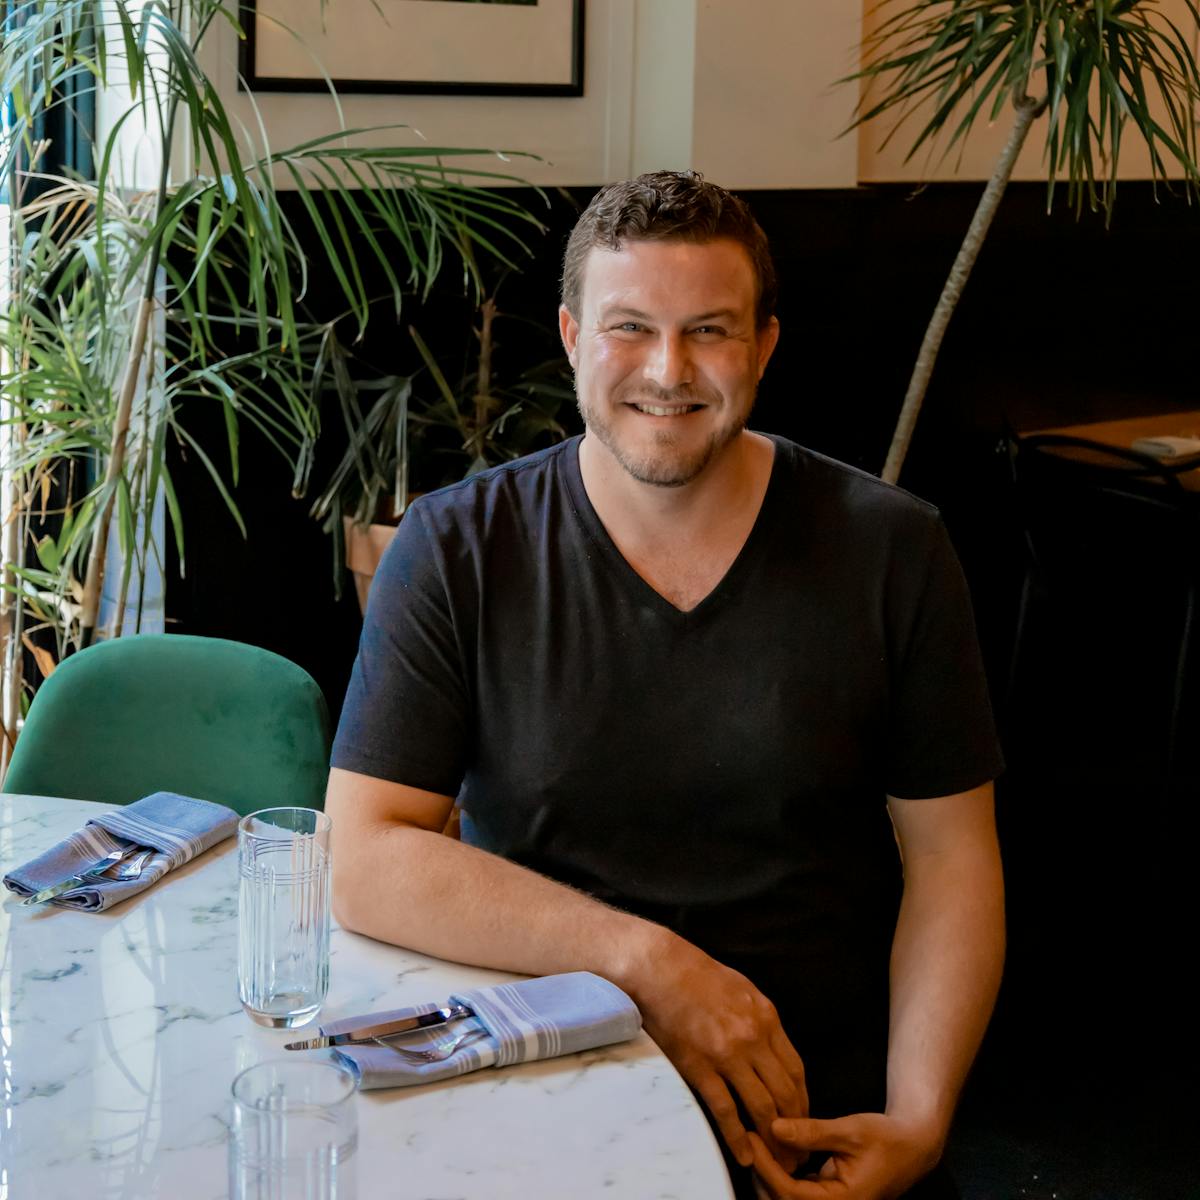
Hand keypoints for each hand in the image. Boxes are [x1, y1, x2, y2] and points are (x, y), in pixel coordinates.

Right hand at [629, 933, 807, 1169]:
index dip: (802, 1099)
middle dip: (795, 1126)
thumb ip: (759, 1018)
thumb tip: (771, 1044)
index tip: (802, 1118)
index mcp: (766, 1017)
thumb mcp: (742, 988)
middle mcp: (753, 1037)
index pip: (796, 1069)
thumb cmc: (697, 974)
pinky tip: (745, 1154)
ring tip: (777, 1160)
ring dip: (772, 1138)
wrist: (660, 968)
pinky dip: (738, 1137)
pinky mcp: (700, 1066)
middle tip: (796, 1150)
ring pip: (762, 1106)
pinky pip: (726, 1110)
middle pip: (785, 1092)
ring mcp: (727, 1054)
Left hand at [750, 1113, 943, 1199]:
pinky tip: (773, 1149)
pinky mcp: (825, 1197)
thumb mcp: (850, 1130)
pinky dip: (780, 1173)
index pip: (789, 1193)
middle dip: (761, 1173)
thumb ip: (812, 1132)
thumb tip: (775, 1127)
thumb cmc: (886, 1139)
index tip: (751, 1137)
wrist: (910, 1146)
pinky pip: (795, 1192)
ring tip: (757, 1141)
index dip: (765, 1166)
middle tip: (749, 1139)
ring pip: (786, 1199)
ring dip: (768, 1174)